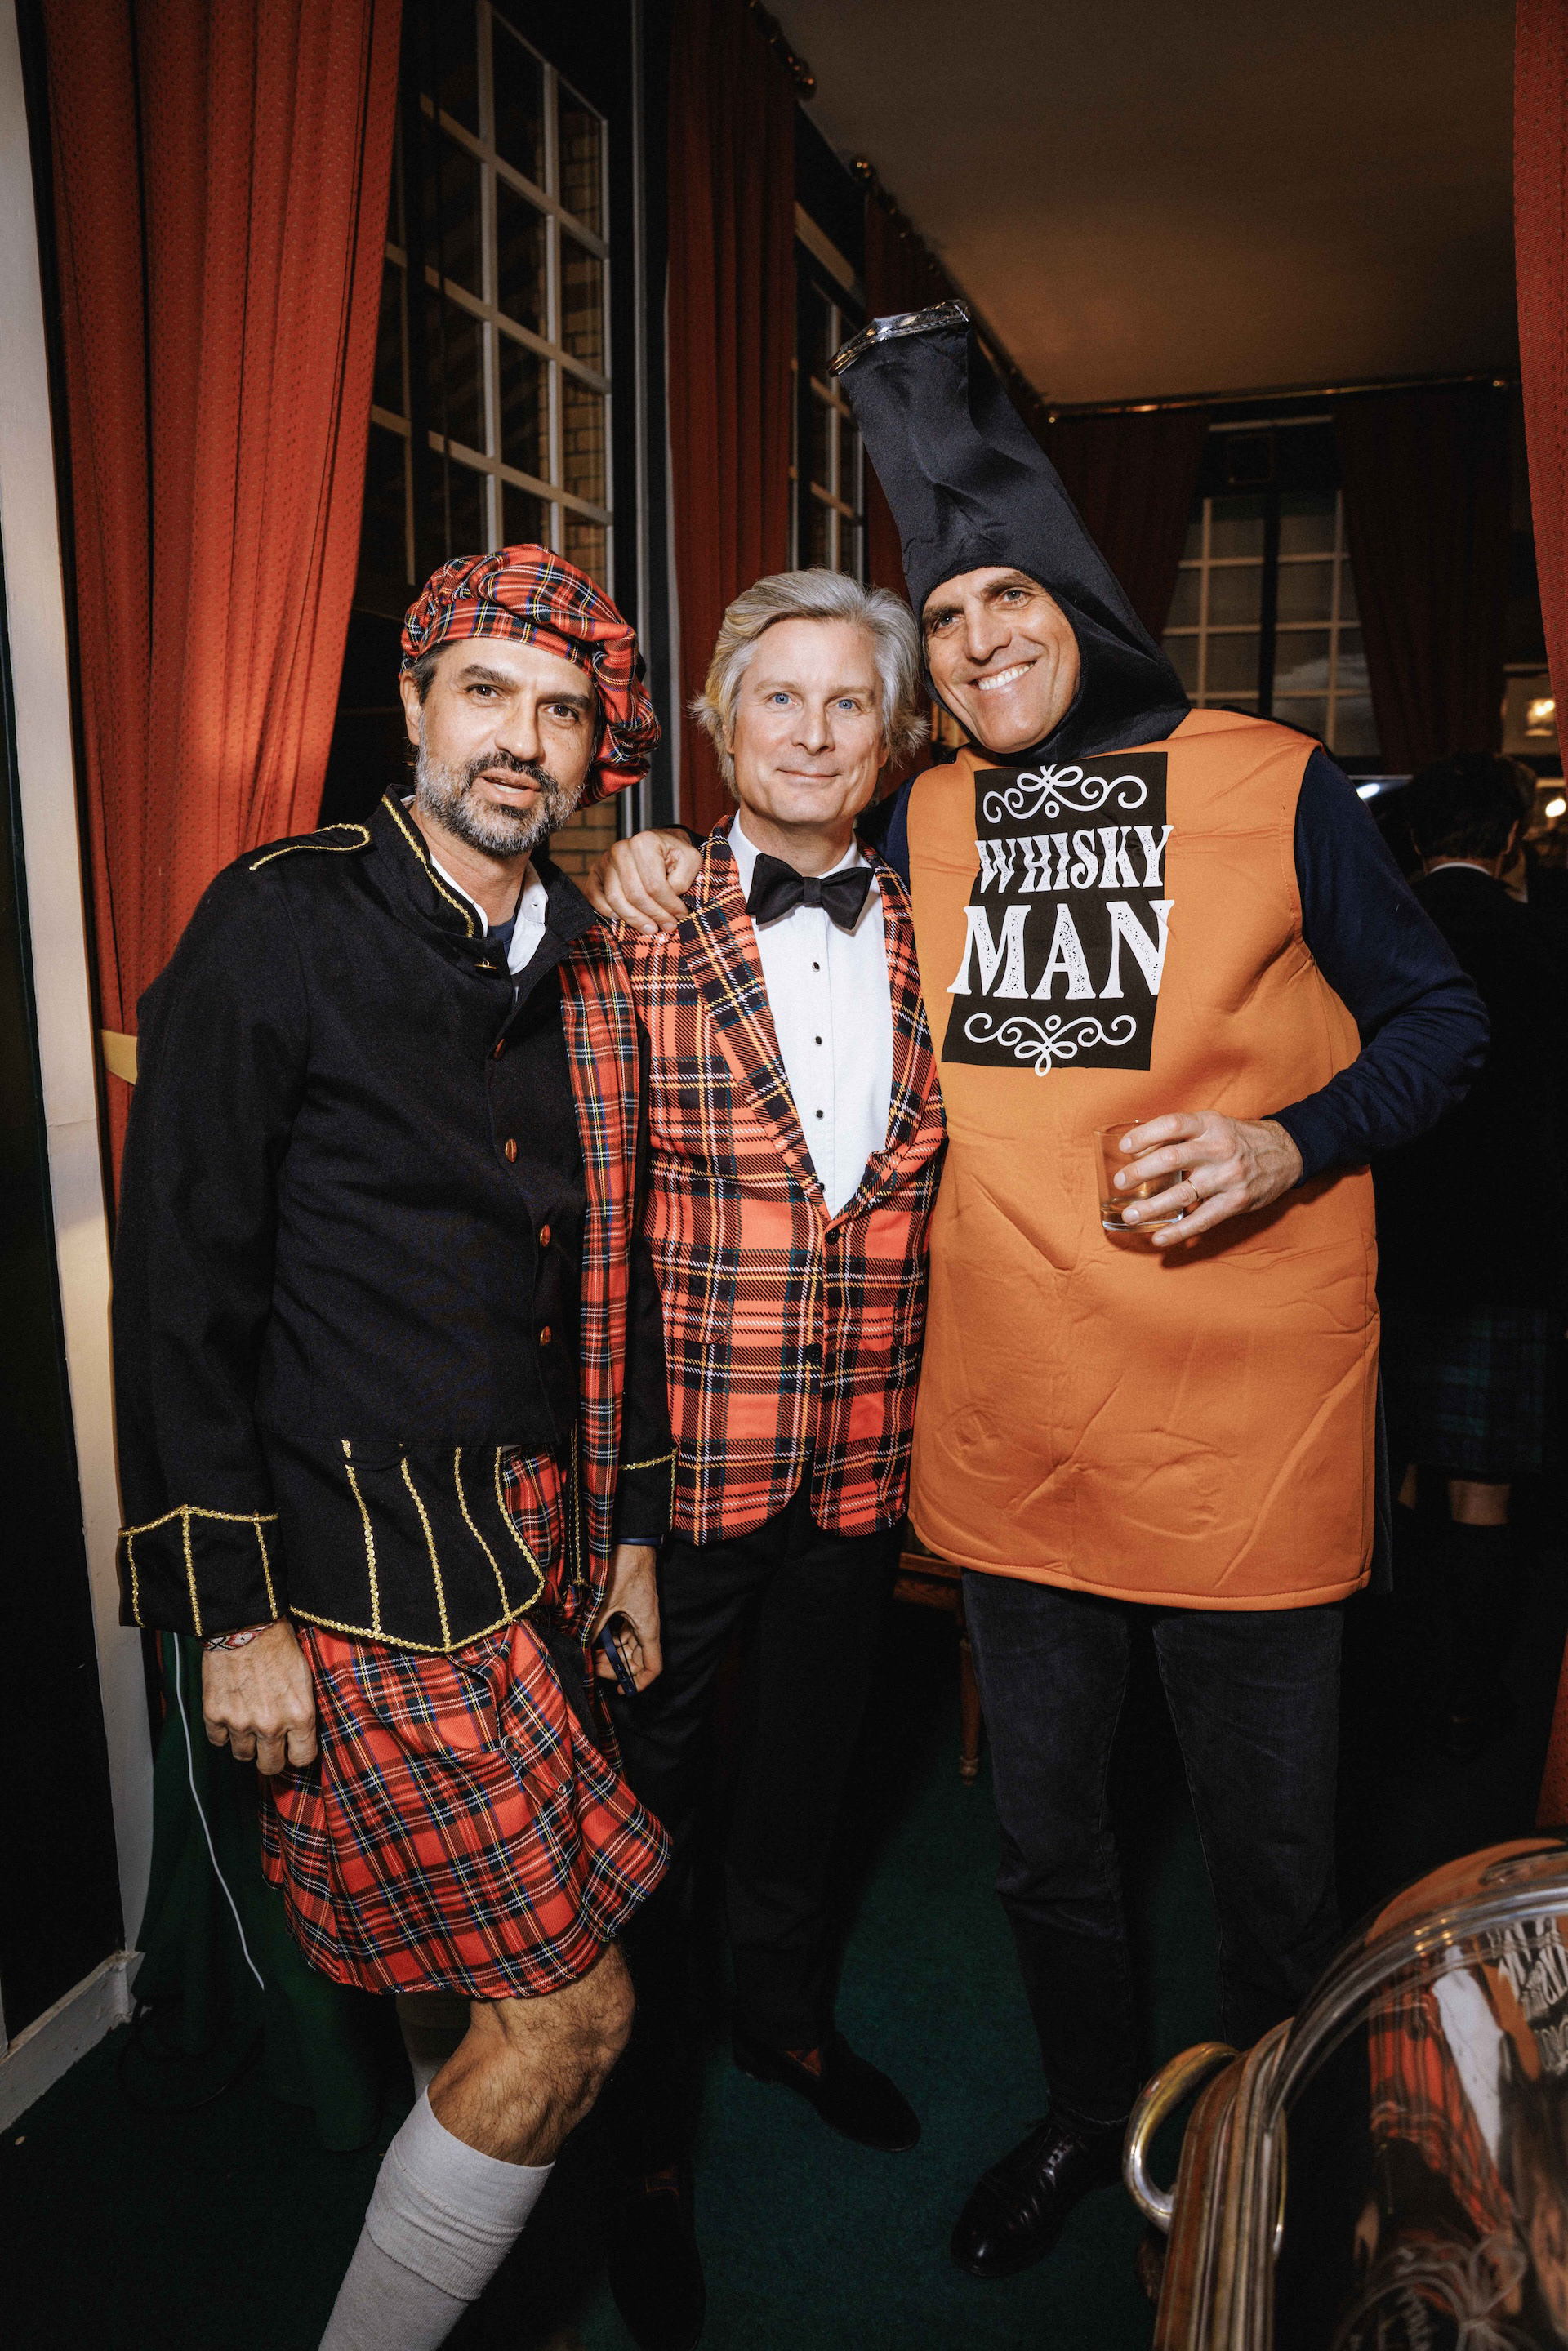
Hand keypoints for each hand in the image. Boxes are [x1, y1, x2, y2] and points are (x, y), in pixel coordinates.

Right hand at [202, 1619, 317, 1774]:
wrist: (244, 1625)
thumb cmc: (279, 1645)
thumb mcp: (305, 1677)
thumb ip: (302, 1710)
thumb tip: (302, 1733)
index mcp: (300, 1715)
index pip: (302, 1758)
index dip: (297, 1754)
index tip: (292, 1748)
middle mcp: (271, 1725)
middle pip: (270, 1766)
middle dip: (271, 1758)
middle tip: (269, 1745)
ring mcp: (240, 1723)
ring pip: (242, 1755)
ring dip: (246, 1743)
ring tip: (248, 1723)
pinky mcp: (215, 1715)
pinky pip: (218, 1740)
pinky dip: (223, 1731)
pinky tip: (230, 1714)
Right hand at [584, 830, 701, 931]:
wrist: (659, 843)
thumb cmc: (675, 854)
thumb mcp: (690, 861)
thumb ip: (682, 881)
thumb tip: (667, 906)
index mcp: (644, 842)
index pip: (654, 885)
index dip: (669, 906)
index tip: (680, 915)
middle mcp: (620, 849)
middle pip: (634, 895)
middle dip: (653, 915)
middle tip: (668, 926)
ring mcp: (605, 861)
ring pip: (615, 899)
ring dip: (634, 919)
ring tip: (651, 928)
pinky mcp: (595, 873)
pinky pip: (594, 897)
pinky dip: (607, 912)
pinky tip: (625, 919)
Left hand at [589, 1543, 662, 1690]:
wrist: (629, 1540)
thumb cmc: (623, 1568)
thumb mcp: (603, 1603)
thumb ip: (594, 1629)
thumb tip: (580, 1648)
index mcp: (647, 1627)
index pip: (653, 1666)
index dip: (639, 1683)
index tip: (622, 1691)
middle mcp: (646, 1624)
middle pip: (637, 1659)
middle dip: (616, 1668)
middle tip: (592, 1666)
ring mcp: (638, 1615)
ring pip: (629, 1646)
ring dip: (611, 1653)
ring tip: (589, 1653)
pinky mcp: (630, 1606)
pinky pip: (623, 1631)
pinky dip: (610, 1638)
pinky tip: (593, 1636)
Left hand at [1108, 1111, 1303, 1247]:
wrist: (1285, 1152)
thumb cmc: (1237, 1139)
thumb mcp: (1213, 1125)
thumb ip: (1180, 1135)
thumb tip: (1138, 1152)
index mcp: (1210, 1124)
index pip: (1172, 1124)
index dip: (1144, 1135)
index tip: (1124, 1148)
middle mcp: (1218, 1148)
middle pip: (1172, 1159)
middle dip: (1140, 1173)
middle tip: (1120, 1182)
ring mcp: (1228, 1177)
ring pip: (1183, 1194)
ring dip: (1152, 1207)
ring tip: (1130, 1215)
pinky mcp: (1236, 1202)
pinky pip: (1202, 1220)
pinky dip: (1178, 1231)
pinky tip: (1159, 1238)